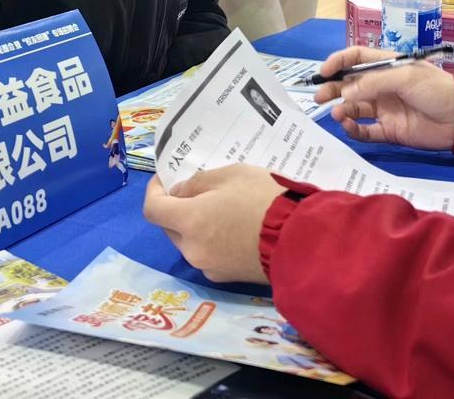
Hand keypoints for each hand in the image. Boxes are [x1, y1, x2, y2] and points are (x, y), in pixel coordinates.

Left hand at [144, 165, 284, 283]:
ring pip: (190, 243)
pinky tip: (236, 232)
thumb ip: (198, 183)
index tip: (165, 180)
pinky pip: (209, 256)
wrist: (301, 240)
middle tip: (201, 193)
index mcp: (189, 221)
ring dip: (197, 228)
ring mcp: (209, 267)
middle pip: (171, 228)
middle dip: (178, 210)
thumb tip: (180, 194)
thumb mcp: (231, 175)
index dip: (154, 192)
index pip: (152, 209)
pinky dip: (213, 243)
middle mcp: (192, 249)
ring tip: (224, 212)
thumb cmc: (265, 200)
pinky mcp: (227, 278)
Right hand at [313, 48, 453, 149]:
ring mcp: (385, 109)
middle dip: (333, 89)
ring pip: (355, 108)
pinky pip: (366, 131)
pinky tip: (349, 126)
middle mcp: (382, 86)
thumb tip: (345, 92)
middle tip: (318, 97)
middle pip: (350, 85)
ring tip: (337, 114)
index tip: (324, 71)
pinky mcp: (389, 130)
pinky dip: (354, 129)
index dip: (339, 62)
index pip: (356, 58)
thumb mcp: (405, 77)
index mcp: (387, 66)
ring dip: (343, 110)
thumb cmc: (436, 88)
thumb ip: (373, 83)